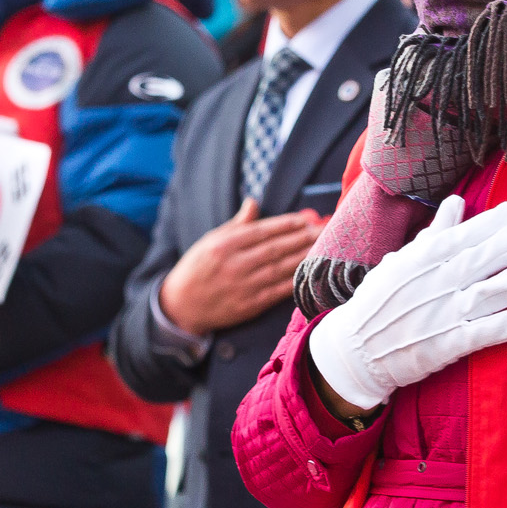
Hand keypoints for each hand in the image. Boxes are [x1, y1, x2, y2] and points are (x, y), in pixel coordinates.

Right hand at [160, 198, 324, 335]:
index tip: (308, 218)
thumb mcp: (211, 240)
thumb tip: (253, 202)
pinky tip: (311, 273)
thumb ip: (237, 223)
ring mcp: (244, 286)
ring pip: (281, 268)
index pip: (263, 231)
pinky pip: (278, 291)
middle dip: (302, 237)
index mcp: (225, 245)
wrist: (182, 306)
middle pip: (276, 248)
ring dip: (304, 257)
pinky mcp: (250, 305)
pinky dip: (296, 281)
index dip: (288, 224)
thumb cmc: (197, 268)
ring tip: (324, 247)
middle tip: (324, 229)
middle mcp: (235, 264)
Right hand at [307, 196, 506, 414]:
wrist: (355, 351)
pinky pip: (484, 333)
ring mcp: (442, 315)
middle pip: (481, 259)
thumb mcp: (401, 261)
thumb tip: (456, 202)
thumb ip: (434, 233)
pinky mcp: (446, 346)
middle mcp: (434, 283)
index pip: (463, 235)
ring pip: (488, 293)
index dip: (494, 222)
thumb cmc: (380, 301)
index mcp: (421, 259)